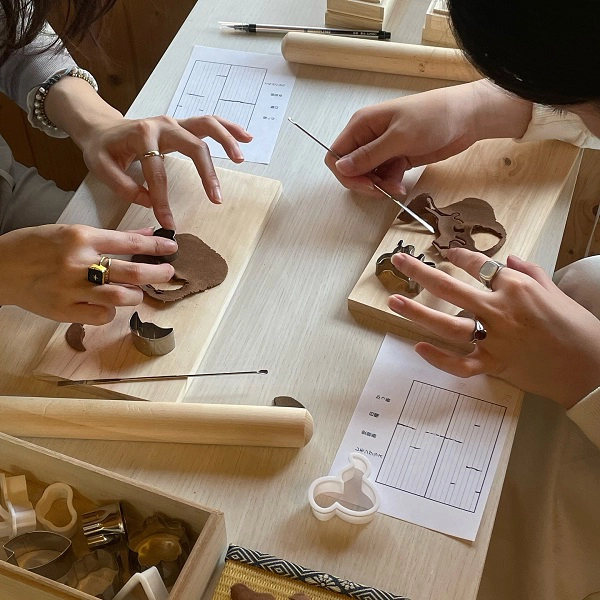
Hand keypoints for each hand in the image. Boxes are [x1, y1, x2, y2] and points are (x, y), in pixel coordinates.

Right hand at [0, 224, 176, 324]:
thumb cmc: (37, 247)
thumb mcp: (71, 232)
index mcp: (81, 237)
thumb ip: (110, 237)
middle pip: (131, 272)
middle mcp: (79, 263)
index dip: (155, 246)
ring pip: (121, 297)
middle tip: (168, 273)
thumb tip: (146, 233)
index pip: (129, 242)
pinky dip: (110, 311)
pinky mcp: (64, 310)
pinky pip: (102, 315)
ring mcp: (72, 289)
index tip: (172, 248)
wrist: (1, 267)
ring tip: (136, 292)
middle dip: (157, 273)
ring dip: (135, 295)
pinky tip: (107, 305)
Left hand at [44, 76, 252, 229]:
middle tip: (216, 198)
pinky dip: (229, 129)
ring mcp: (174, 122)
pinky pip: (209, 123)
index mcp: (141, 135)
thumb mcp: (100, 167)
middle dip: (207, 173)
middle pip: (193, 146)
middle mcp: (162, 124)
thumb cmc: (102, 148)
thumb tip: (148, 201)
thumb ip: (123, 186)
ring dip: (227, 140)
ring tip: (241, 158)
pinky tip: (246, 138)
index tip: (168, 224)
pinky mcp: (182, 125)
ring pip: (207, 126)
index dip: (163, 200)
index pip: (157, 172)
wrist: (101, 126)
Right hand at [326, 81, 531, 197]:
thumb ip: (369, 155)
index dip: (345, 173)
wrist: (467, 117)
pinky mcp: (397, 157)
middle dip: (364, 183)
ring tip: (396, 188)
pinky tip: (401, 186)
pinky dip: (390, 184)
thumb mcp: (399, 137)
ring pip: (368, 176)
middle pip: (350, 168)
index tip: (364, 185)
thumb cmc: (434, 116)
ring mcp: (383, 148)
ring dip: (379, 186)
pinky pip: (384, 177)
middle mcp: (369, 136)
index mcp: (362, 124)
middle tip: (382, 190)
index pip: (336, 155)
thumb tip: (341, 167)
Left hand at [387, 248, 599, 408]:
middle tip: (398, 262)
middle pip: (450, 287)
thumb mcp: (555, 291)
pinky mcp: (494, 365)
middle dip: (420, 272)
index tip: (446, 253)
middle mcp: (500, 309)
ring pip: (447, 324)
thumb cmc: (577, 328)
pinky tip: (419, 347)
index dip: (458, 257)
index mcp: (515, 287)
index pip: (478, 266)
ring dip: (417, 312)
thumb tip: (509, 258)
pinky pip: (460, 363)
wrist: (592, 367)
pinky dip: (439, 359)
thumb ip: (529, 271)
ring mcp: (494, 339)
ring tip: (393, 302)